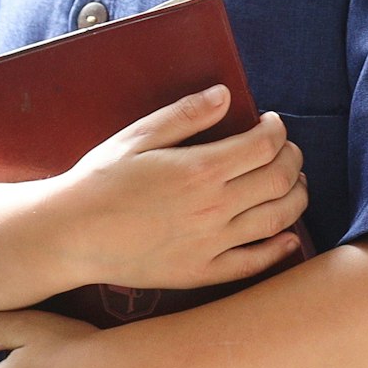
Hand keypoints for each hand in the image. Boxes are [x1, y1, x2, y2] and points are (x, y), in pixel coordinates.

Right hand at [48, 86, 307, 291]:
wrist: (70, 235)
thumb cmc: (100, 180)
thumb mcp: (138, 136)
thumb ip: (186, 115)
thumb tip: (226, 96)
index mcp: (200, 169)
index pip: (265, 145)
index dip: (278, 130)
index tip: (273, 123)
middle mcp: (214, 208)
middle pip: (280, 179)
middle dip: (292, 159)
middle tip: (287, 150)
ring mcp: (212, 244)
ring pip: (278, 219)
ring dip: (297, 197)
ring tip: (293, 184)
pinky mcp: (202, 272)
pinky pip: (255, 263)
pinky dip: (280, 249)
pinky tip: (288, 237)